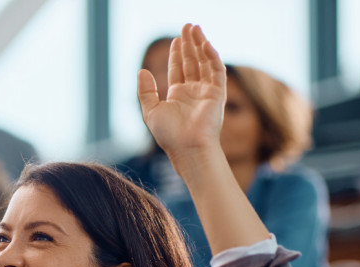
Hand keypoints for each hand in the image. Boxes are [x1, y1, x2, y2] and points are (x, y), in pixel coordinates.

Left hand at [138, 24, 225, 166]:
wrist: (186, 148)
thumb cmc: (168, 135)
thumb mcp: (150, 111)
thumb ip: (146, 91)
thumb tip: (141, 70)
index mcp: (178, 95)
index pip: (179, 69)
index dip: (177, 54)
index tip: (176, 39)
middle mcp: (194, 91)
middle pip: (192, 62)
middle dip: (189, 44)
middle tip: (187, 26)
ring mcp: (207, 91)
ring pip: (204, 62)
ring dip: (200, 44)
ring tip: (194, 28)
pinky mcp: (218, 93)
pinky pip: (216, 70)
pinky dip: (211, 56)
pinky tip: (204, 43)